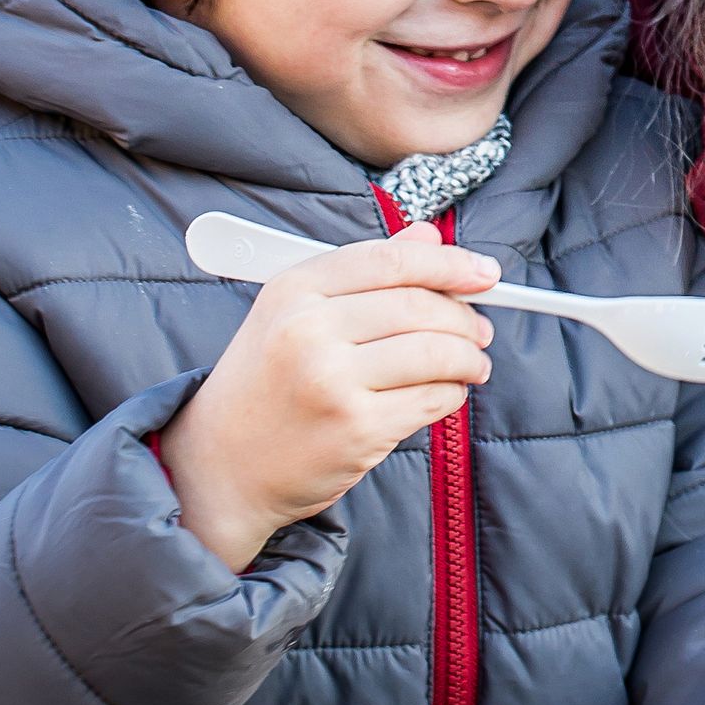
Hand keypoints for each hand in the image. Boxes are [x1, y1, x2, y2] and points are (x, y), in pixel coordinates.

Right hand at [160, 228, 496, 572]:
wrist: (219, 468)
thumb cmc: (263, 385)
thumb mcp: (293, 314)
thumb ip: (362, 272)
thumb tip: (426, 236)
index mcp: (293, 289)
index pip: (391, 261)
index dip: (449, 263)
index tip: (485, 273)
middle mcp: (309, 329)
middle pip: (420, 306)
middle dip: (465, 317)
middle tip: (480, 330)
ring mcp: (333, 381)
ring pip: (435, 353)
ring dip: (468, 359)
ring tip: (472, 364)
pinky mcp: (358, 429)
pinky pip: (432, 399)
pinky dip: (452, 394)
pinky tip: (446, 394)